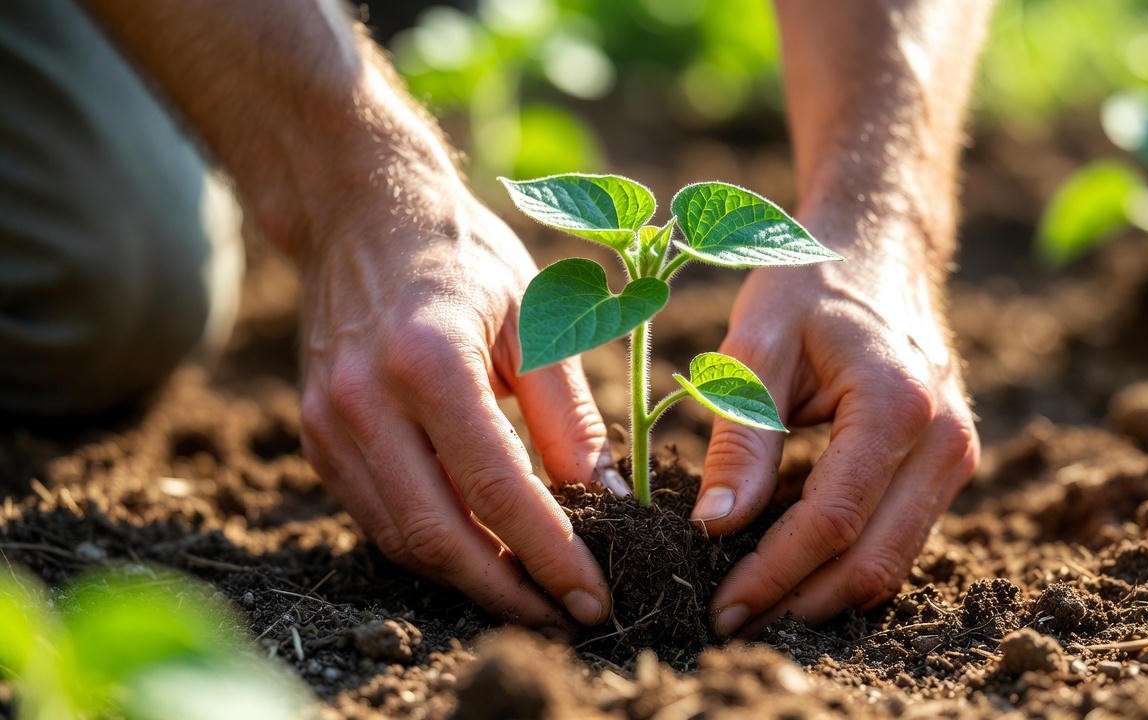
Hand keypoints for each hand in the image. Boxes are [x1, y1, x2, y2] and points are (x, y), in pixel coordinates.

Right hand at [294, 148, 612, 629]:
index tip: (592, 597)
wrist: (361, 216)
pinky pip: (377, 516)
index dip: (549, 555)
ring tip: (530, 596)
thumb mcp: (536, 316)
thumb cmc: (462, 257)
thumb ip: (568, 414)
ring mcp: (329, 424)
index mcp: (428, 363)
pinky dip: (430, 546)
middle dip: (508, 590)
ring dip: (469, 579)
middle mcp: (365, 401)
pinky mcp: (316, 437)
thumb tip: (607, 501)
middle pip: (439, 534)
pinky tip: (478, 554)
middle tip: (565, 617)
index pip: (497, 489)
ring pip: (402, 538)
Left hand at [691, 209, 978, 636]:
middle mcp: (945, 439)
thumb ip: (739, 436)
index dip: (773, 574)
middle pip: (874, 558)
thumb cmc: (810, 284)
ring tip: (754, 603)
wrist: (879, 247)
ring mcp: (958, 455)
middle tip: (731, 623)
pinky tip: (790, 562)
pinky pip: (900, 535)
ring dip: (824, 591)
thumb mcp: (756, 345)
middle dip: (799, 602)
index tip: (721, 608)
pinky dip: (846, 561)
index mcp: (896, 404)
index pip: (832, 520)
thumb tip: (714, 526)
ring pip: (893, 559)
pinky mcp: (949, 465)